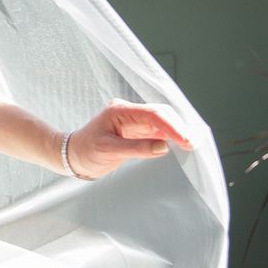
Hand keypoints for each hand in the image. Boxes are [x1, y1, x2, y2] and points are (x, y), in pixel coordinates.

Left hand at [63, 99, 195, 178]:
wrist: (74, 156)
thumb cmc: (87, 151)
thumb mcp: (109, 151)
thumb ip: (137, 148)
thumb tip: (164, 147)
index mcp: (119, 111)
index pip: (152, 114)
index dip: (171, 126)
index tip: (185, 139)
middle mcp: (128, 112)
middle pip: (160, 113)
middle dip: (178, 126)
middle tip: (192, 144)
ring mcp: (133, 120)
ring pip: (161, 120)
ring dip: (176, 131)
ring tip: (190, 144)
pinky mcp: (136, 130)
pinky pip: (157, 129)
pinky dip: (169, 135)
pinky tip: (180, 143)